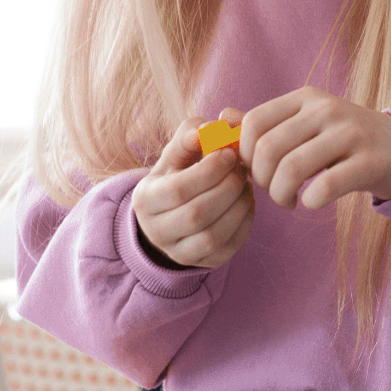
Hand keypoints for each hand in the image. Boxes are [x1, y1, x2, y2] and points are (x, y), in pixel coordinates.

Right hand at [134, 112, 255, 268]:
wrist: (172, 215)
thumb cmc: (178, 176)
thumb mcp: (176, 154)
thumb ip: (189, 136)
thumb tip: (208, 128)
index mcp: (145, 200)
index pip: (178, 189)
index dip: (209, 170)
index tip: (229, 154)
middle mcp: (157, 231)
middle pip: (197, 214)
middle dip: (227, 188)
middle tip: (241, 169)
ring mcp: (179, 252)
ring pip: (214, 235)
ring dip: (238, 205)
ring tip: (244, 184)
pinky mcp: (204, 262)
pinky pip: (229, 247)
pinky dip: (245, 222)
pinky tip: (246, 201)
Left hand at [240, 87, 390, 208]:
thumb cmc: (342, 140)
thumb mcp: (305, 123)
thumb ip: (265, 122)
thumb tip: (222, 117)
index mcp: (306, 99)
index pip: (254, 123)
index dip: (246, 155)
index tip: (256, 172)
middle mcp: (326, 110)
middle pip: (269, 149)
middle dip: (263, 180)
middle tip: (274, 192)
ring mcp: (350, 134)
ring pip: (293, 169)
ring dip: (282, 195)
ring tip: (289, 201)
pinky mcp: (368, 162)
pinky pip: (325, 186)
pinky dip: (311, 201)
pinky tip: (313, 202)